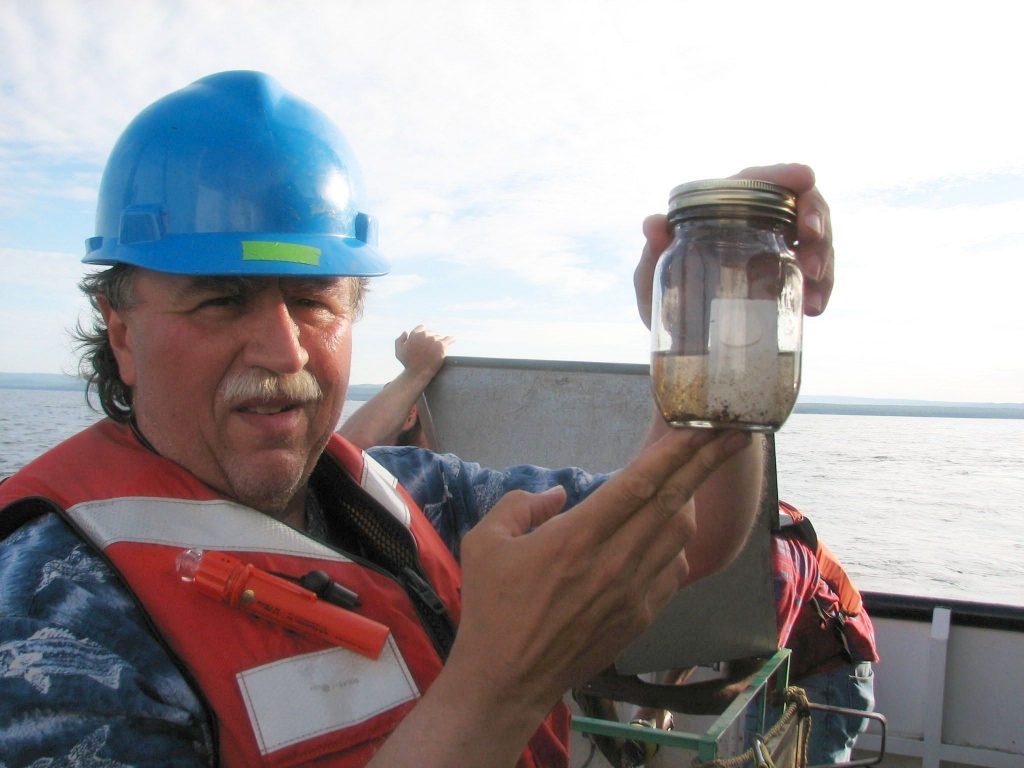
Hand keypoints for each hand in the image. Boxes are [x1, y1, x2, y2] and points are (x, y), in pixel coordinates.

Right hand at [394, 325, 454, 381]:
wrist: (418, 373)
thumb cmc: (408, 364)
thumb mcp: (399, 352)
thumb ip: (399, 340)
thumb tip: (405, 332)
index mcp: (415, 334)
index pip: (422, 328)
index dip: (422, 335)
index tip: (423, 342)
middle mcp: (425, 335)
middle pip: (431, 333)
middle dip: (431, 339)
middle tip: (430, 349)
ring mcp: (434, 340)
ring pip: (439, 337)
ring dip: (439, 342)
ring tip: (436, 351)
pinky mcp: (442, 346)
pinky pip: (449, 339)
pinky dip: (451, 339)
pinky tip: (453, 339)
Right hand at [446, 428, 751, 720]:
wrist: (507, 680)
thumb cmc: (491, 608)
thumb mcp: (485, 542)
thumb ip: (521, 505)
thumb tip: (557, 495)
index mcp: (577, 537)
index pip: (638, 483)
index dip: (673, 451)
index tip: (702, 427)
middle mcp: (614, 562)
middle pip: (674, 501)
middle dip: (706, 463)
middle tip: (734, 435)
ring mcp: (634, 593)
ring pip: (680, 535)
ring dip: (691, 500)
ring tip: (696, 477)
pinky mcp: (640, 617)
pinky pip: (673, 570)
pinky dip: (676, 543)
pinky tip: (668, 532)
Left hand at [633, 163, 834, 325]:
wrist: (678, 343)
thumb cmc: (662, 299)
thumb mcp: (651, 279)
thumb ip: (652, 253)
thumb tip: (653, 223)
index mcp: (724, 209)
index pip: (760, 180)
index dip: (785, 172)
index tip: (805, 177)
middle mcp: (756, 223)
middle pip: (802, 203)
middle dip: (817, 220)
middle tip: (811, 248)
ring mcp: (778, 250)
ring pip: (818, 238)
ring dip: (824, 258)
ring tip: (812, 289)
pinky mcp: (790, 279)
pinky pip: (818, 275)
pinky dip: (822, 289)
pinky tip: (814, 309)